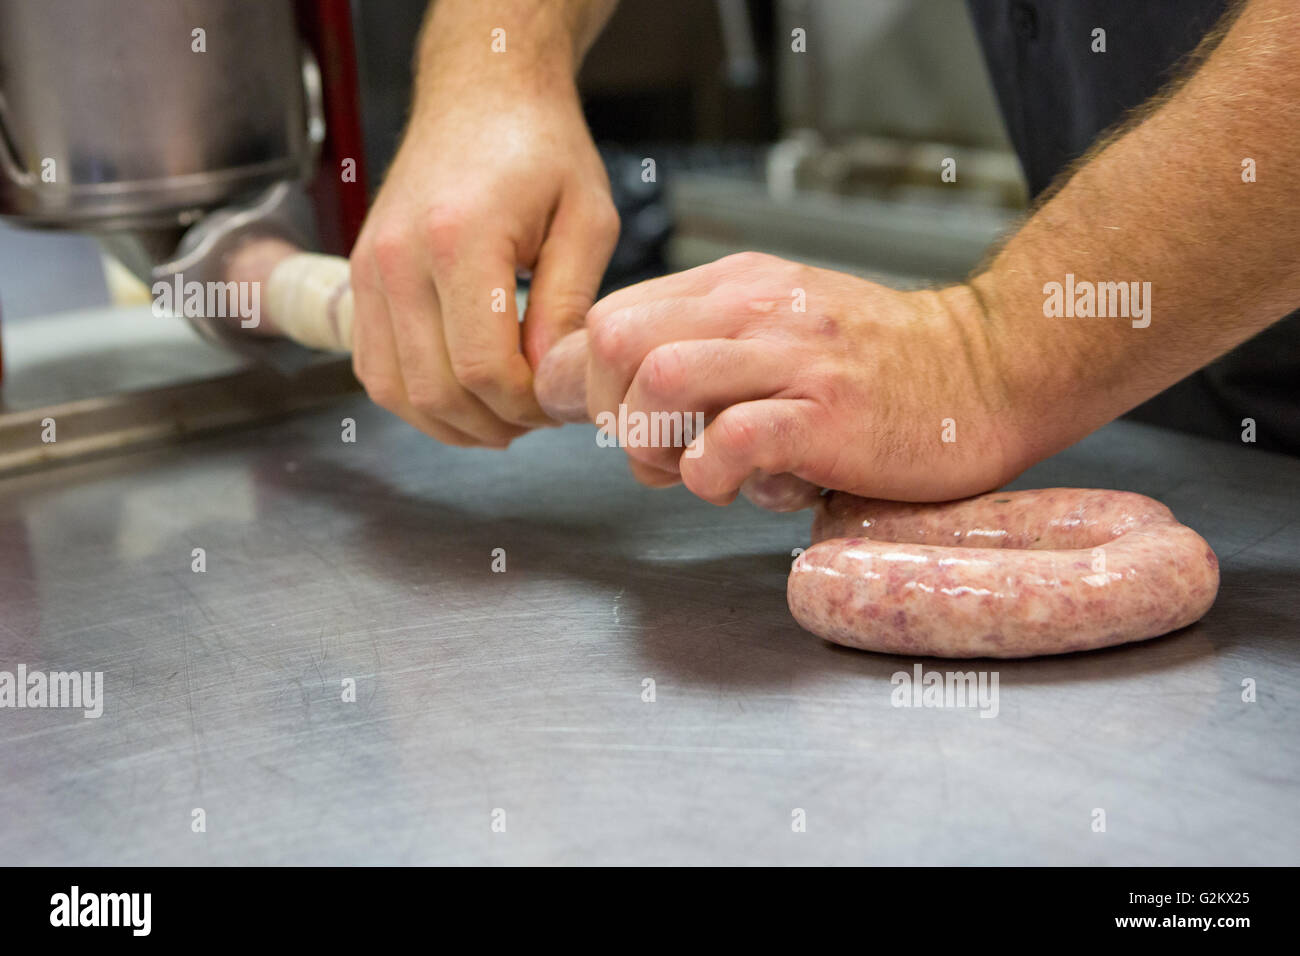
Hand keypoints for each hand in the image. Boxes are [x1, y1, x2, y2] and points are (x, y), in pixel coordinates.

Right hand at [349, 87, 619, 446]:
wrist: (480, 94)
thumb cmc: (541, 149)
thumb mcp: (588, 220)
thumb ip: (569, 305)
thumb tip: (552, 382)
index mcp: (459, 240)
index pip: (484, 369)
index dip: (528, 406)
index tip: (562, 401)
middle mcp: (398, 259)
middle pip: (436, 391)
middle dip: (496, 422)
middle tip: (540, 416)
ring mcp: (369, 270)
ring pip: (395, 392)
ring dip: (453, 422)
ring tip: (505, 415)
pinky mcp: (359, 278)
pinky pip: (373, 369)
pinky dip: (417, 399)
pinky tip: (464, 395)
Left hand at [584, 252, 1028, 502]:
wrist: (989, 373)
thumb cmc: (878, 370)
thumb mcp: (778, 332)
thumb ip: (704, 353)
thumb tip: (620, 403)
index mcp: (733, 285)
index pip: (608, 318)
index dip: (592, 387)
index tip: (623, 428)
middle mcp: (754, 306)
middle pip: (613, 341)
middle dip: (611, 416)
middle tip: (657, 455)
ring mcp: (792, 356)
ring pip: (658, 379)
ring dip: (655, 445)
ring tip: (698, 472)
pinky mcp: (828, 413)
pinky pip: (730, 438)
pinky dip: (713, 474)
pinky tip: (744, 485)